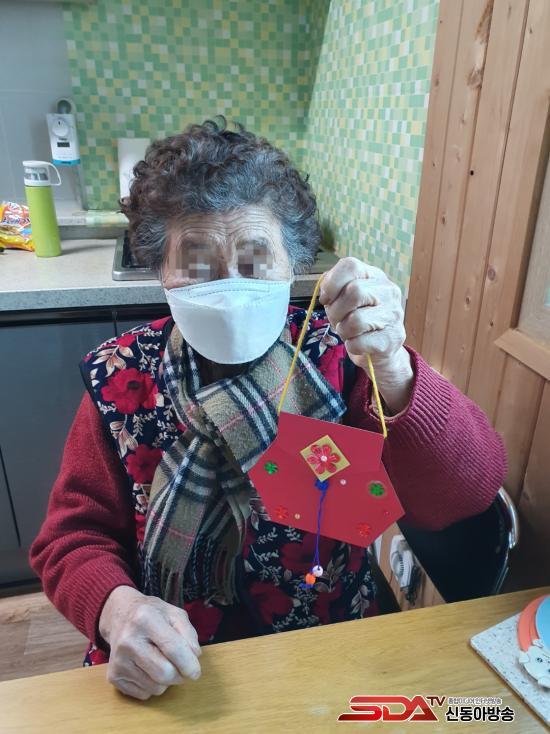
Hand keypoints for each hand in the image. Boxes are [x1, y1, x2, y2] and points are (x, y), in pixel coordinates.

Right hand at [98, 585, 201, 699]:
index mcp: (145, 619)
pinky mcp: (114, 676)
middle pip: (164, 673)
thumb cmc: (152, 615)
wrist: (120, 617)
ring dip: (167, 681)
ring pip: (155, 687)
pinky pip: (144, 694)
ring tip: (163, 663)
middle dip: (180, 675)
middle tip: (182, 668)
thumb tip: (194, 657)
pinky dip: (152, 685)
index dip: (189, 664)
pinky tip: (148, 668)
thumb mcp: (174, 614)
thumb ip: (188, 633)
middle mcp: (128, 640)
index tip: (196, 672)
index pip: (172, 648)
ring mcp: (118, 660)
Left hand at [319, 257, 413, 413]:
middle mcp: (388, 291)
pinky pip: (359, 343)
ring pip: (356, 320)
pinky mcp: (392, 339)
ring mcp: (394, 315)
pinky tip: (357, 343)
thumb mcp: (343, 298)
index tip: (326, 299)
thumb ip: (332, 287)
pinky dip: (351, 346)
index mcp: (374, 276)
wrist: (379, 348)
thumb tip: (326, 293)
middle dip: (336, 310)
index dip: (331, 284)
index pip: (351, 266)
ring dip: (343, 330)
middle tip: (336, 319)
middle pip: (354, 292)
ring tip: (348, 332)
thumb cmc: (357, 317)